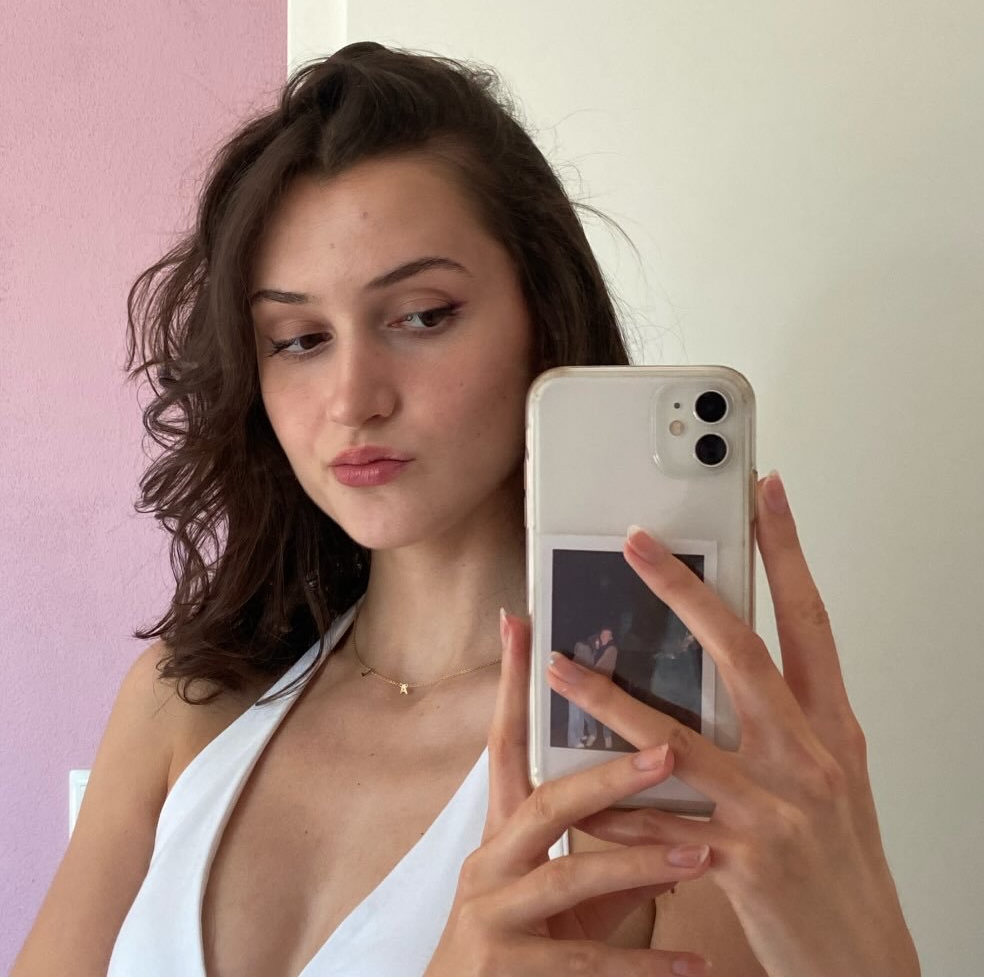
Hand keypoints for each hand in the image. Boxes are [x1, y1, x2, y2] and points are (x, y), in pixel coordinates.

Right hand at [425, 612, 713, 976]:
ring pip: (569, 877)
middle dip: (607, 777)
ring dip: (639, 863)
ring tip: (701, 856)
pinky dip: (646, 964)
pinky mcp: (509, 971)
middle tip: (668, 750)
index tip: (520, 621)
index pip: (505, 743)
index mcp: (502, 832)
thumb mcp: (563, 890)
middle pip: (545, 805)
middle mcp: (489, 863)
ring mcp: (493, 917)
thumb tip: (677, 804)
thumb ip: (612, 847)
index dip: (510, 683)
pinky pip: (588, 963)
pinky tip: (696, 964)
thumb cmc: (524, 943)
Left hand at [545, 471, 919, 976]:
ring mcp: (775, 810)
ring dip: (609, 698)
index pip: (810, 621)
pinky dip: (609, 804)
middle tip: (636, 543)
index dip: (789, 553)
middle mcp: (807, 757)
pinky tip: (567, 782)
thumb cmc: (840, 859)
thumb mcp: (827, 773)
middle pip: (741, 655)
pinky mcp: (743, 863)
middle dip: (684, 594)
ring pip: (677, 739)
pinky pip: (656, 825)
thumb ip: (783, 716)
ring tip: (560, 664)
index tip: (766, 493)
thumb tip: (726, 657)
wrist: (863, 959)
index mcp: (830, 728)